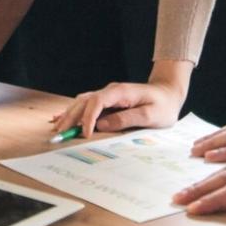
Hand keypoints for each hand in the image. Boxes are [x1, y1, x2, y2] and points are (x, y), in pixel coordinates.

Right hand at [50, 81, 182, 137]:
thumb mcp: (151, 115)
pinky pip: (86, 105)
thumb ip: (127, 119)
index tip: (85, 134)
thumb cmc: (163, 105)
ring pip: (82, 102)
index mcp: (120, 92)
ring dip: (69, 114)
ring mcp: (108, 95)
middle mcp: (110, 91)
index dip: (88, 118)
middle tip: (59, 133)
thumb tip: (102, 125)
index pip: (97, 102)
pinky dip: (73, 112)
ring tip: (57, 127)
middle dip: (71, 117)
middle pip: (84, 101)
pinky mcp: (108, 101)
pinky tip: (62, 117)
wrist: (169, 92)